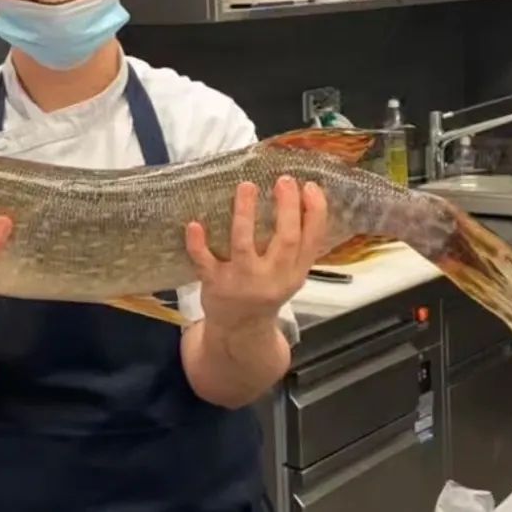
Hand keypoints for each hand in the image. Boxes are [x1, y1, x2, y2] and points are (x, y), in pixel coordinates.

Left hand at [185, 177, 326, 333]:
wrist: (240, 330)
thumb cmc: (265, 291)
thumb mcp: (290, 275)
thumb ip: (297, 246)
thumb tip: (303, 197)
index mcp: (295, 274)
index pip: (313, 241)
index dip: (316, 214)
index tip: (312, 187)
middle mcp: (272, 278)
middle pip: (284, 241)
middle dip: (286, 209)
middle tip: (284, 180)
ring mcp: (242, 282)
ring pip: (243, 245)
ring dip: (245, 215)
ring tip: (246, 186)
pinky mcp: (215, 284)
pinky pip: (205, 263)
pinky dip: (199, 245)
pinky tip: (195, 224)